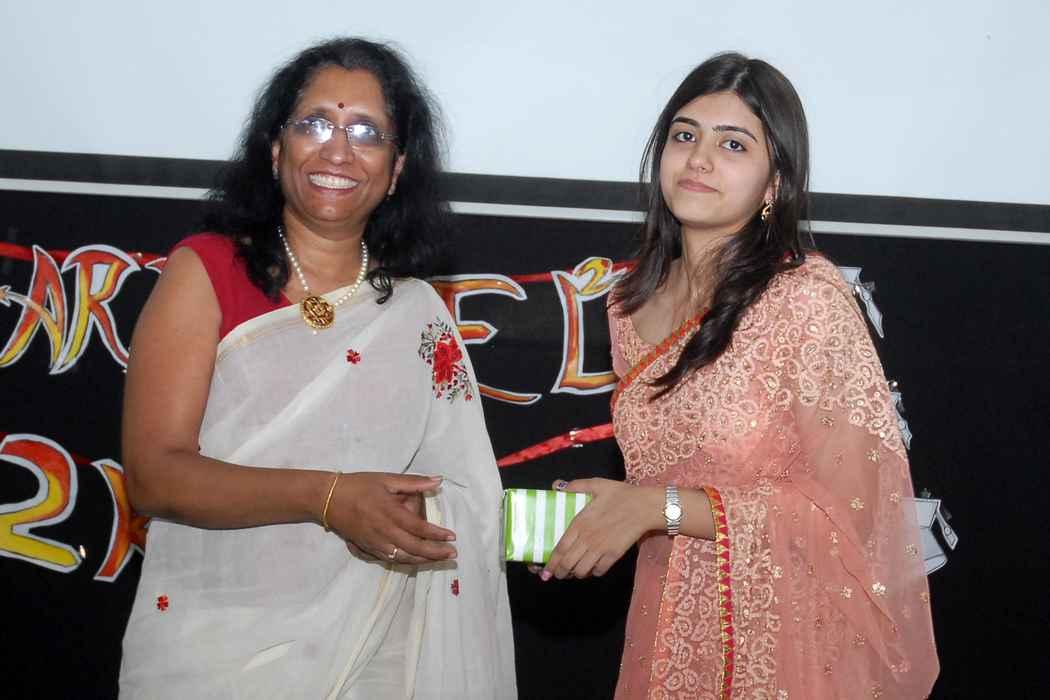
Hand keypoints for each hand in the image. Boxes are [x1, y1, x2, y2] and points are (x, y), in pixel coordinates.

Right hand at [326, 472, 456, 564]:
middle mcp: (383, 530)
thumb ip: (413, 482)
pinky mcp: (367, 547)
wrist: (327, 499)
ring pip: (402, 557)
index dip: (436, 534)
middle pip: (413, 547)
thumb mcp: (386, 479)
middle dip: (435, 553)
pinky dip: (406, 562)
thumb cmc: (358, 485)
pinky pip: (389, 559)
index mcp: (389, 511)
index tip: (452, 536)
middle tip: (452, 553)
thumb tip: (438, 480)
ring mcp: (374, 542)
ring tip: (439, 560)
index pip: (418, 527)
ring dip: (423, 560)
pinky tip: (417, 561)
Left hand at [541, 478, 661, 579]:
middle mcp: (588, 539)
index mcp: (580, 523)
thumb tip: (557, 485)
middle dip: (560, 572)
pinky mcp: (614, 555)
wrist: (644, 506)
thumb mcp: (597, 485)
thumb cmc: (621, 494)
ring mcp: (601, 549)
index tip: (546, 570)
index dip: (552, 562)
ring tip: (574, 573)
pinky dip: (594, 572)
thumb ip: (576, 486)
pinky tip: (593, 568)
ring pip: (582, 570)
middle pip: (568, 563)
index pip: (560, 548)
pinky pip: (600, 570)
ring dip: (576, 574)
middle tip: (558, 575)